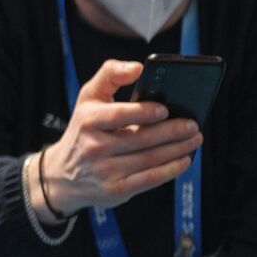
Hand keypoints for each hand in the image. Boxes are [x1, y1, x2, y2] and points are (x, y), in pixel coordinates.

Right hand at [41, 60, 202, 219]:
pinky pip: (150, 179)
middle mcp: (94, 147)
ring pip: (150, 158)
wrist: (62, 174)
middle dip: (173, 132)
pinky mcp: (116, 189)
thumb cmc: (83, 130)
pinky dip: (171, 169)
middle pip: (142, 139)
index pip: (120, 115)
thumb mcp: (87, 99)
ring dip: (178, 149)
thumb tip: (137, 67)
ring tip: (194, 139)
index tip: (166, 109)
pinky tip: (184, 160)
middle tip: (193, 125)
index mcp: (88, 120)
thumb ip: (110, 74)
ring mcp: (105, 170)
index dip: (145, 112)